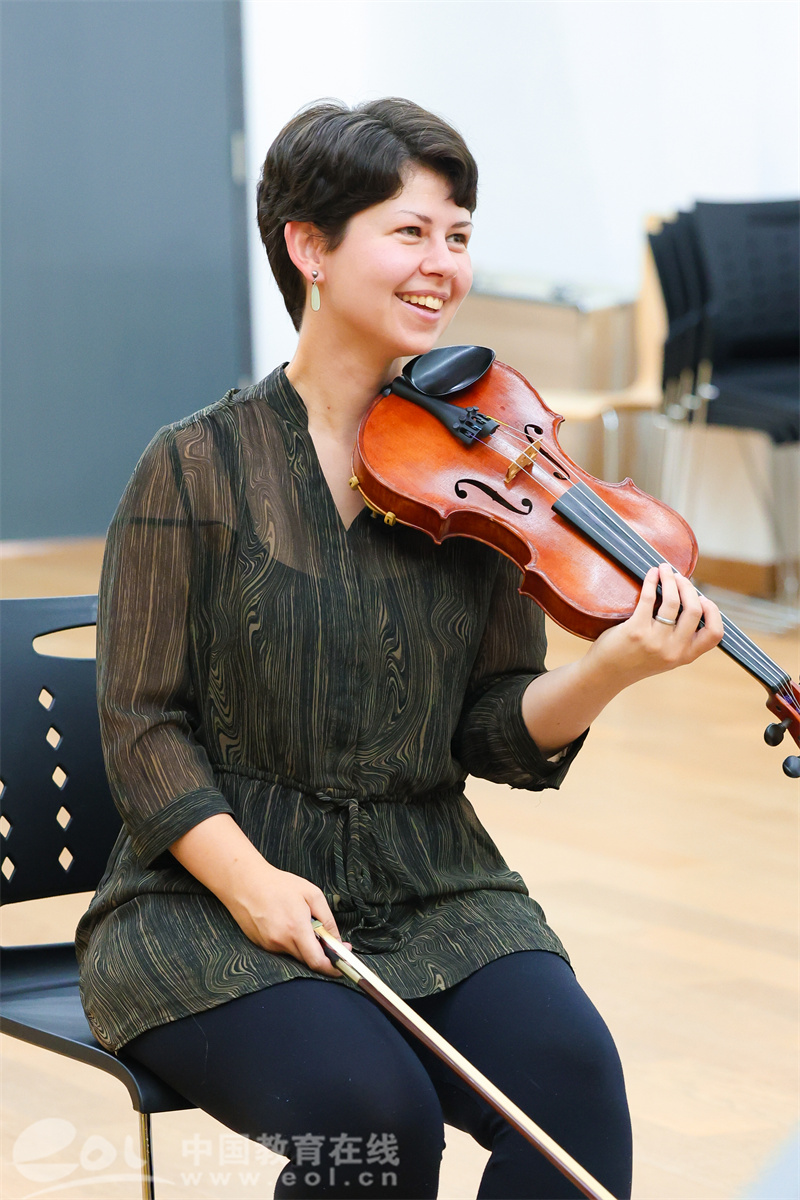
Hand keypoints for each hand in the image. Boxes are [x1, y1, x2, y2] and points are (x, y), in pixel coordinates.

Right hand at [169, 815, 349, 977]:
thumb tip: (337, 940)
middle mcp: (281, 942)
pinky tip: (286, 922)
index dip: (332, 967)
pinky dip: (290, 941)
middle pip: (307, 959)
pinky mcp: (261, 944)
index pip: (317, 961)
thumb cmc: (279, 885)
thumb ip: (327, 919)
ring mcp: (269, 945)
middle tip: (326, 938)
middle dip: (320, 953)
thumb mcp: (311, 894)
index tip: (341, 965)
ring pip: (295, 954)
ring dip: (304, 945)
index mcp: (296, 929)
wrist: (245, 882)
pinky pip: (282, 949)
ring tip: (300, 921)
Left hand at [589, 562, 723, 685]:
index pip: (714, 634)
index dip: (713, 612)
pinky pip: (649, 598)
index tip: (702, 598)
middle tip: (679, 577)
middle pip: (695, 610)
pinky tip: (651, 573)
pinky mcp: (635, 631)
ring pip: (674, 601)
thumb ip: (681, 638)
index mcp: (685, 656)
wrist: (608, 673)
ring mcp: (655, 641)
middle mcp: (673, 650)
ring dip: (670, 579)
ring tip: (665, 570)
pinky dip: (651, 581)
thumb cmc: (637, 659)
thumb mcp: (667, 656)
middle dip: (688, 587)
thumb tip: (691, 600)